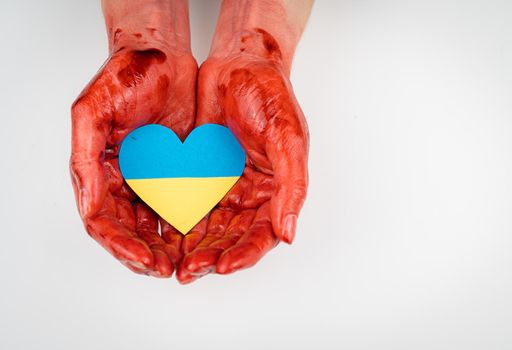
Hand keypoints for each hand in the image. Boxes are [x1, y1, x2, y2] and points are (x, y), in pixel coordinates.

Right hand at [70, 1, 196, 276]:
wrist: (163, 56)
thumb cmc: (123, 76)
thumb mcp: (92, 112)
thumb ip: (85, 161)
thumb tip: (89, 206)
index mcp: (99, 174)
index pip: (104, 224)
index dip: (121, 247)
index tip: (145, 260)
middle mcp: (124, 182)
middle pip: (130, 233)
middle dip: (146, 255)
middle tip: (168, 270)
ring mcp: (152, 179)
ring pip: (156, 227)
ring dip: (168, 248)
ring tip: (187, 263)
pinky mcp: (178, 173)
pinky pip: (182, 206)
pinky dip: (188, 226)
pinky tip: (201, 238)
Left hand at [176, 27, 308, 282]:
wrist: (239, 65)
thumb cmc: (271, 96)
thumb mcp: (288, 139)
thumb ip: (292, 186)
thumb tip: (289, 233)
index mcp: (276, 191)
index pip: (263, 235)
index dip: (245, 255)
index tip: (223, 265)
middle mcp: (251, 195)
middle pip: (232, 239)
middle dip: (212, 258)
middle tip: (189, 271)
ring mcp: (224, 187)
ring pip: (208, 229)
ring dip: (192, 248)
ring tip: (172, 262)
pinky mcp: (200, 175)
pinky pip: (188, 205)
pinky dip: (177, 222)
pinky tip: (162, 234)